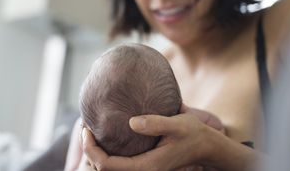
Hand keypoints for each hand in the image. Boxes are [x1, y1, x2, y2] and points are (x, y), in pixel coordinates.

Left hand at [81, 103, 222, 170]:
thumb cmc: (192, 133)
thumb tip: (131, 122)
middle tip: (84, 128)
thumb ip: (156, 123)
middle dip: (89, 151)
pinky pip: (117, 165)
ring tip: (89, 131)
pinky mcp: (143, 166)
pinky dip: (105, 154)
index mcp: (147, 166)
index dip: (91, 149)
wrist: (205, 146)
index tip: (86, 129)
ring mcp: (143, 170)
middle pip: (104, 170)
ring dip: (96, 152)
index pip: (107, 165)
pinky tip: (104, 137)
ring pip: (109, 170)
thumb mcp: (178, 124)